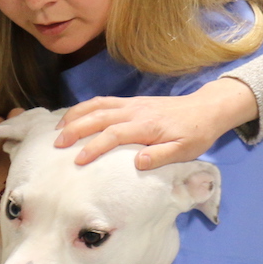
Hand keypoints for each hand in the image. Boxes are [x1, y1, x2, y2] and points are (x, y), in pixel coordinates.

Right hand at [56, 77, 257, 168]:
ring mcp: (131, 104)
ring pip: (97, 106)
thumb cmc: (195, 134)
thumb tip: (138, 162)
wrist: (206, 109)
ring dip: (75, 115)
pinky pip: (103, 101)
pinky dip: (85, 107)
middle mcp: (135, 112)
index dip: (94, 147)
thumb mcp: (185, 151)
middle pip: (98, 117)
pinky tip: (73, 117)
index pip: (114, 134)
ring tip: (57, 129)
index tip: (78, 160)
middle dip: (75, 129)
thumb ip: (162, 156)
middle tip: (56, 144)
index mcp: (147, 126)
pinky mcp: (131, 102)